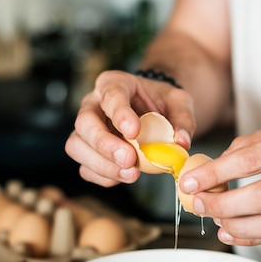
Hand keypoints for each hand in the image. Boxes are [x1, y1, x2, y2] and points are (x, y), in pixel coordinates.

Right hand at [65, 70, 195, 186]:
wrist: (155, 114)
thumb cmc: (162, 104)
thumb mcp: (179, 103)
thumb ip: (183, 120)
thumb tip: (182, 142)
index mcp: (115, 84)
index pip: (111, 95)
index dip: (120, 114)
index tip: (134, 132)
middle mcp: (93, 104)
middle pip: (85, 122)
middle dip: (105, 144)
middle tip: (129, 160)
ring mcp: (86, 129)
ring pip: (77, 146)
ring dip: (102, 164)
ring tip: (131, 174)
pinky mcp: (87, 151)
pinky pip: (85, 167)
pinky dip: (102, 176)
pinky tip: (122, 177)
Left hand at [178, 111, 260, 245]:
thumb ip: (259, 142)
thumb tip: (222, 162)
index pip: (251, 160)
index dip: (215, 173)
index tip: (190, 180)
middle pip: (260, 197)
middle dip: (221, 204)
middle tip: (199, 203)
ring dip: (238, 227)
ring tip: (216, 220)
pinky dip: (258, 237)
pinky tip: (237, 232)